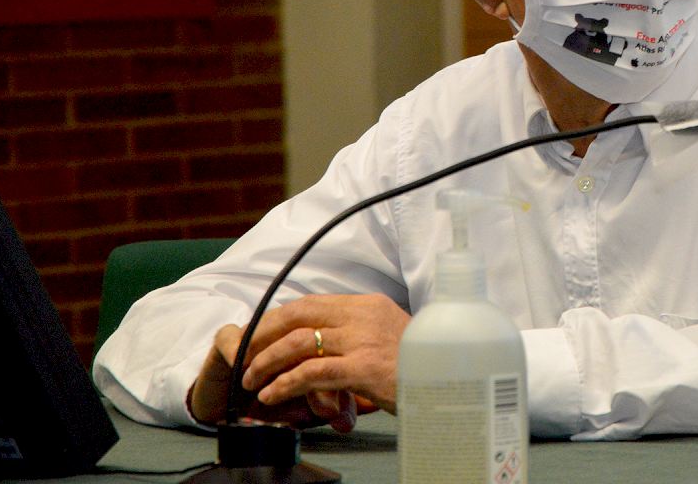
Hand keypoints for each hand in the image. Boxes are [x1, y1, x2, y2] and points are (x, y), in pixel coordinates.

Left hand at [189, 293, 408, 429]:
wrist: (454, 381)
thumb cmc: (419, 367)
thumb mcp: (389, 338)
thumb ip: (359, 335)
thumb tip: (323, 347)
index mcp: (368, 305)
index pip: (311, 303)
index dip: (276, 318)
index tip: (257, 334)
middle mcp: (363, 316)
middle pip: (297, 315)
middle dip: (261, 335)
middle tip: (243, 356)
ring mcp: (363, 341)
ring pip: (298, 343)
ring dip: (266, 361)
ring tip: (252, 380)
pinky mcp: (364, 368)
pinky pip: (312, 373)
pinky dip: (285, 383)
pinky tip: (273, 395)